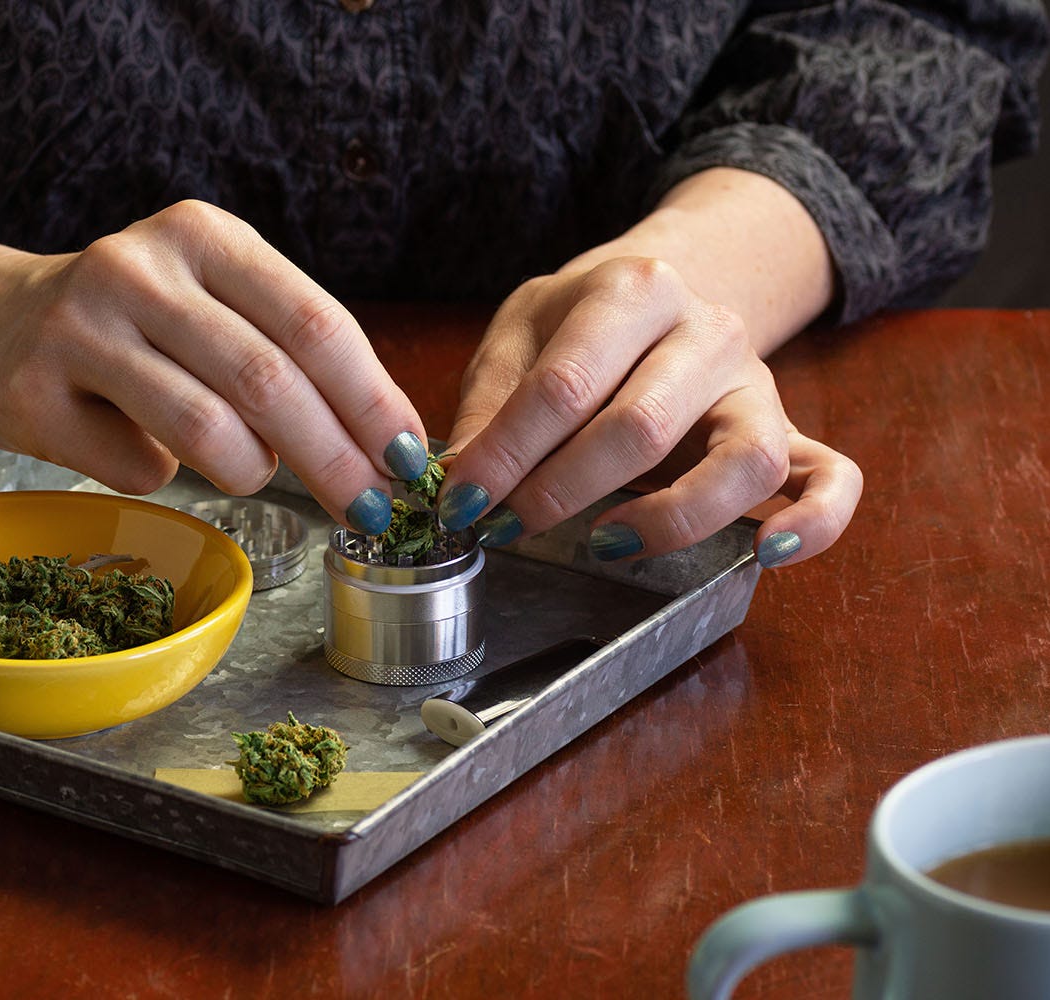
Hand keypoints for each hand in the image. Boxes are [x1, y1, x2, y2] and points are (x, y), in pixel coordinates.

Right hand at [0, 199, 428, 531]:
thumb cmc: (127, 324)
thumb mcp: (206, 299)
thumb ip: (285, 349)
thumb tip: (386, 445)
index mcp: (202, 233)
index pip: (314, 322)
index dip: (373, 400)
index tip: (410, 459)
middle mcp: (138, 268)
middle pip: (269, 382)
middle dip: (335, 459)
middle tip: (371, 510)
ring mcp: (79, 329)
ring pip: (207, 432)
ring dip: (249, 471)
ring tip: (244, 468)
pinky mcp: (34, 395)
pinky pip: (139, 469)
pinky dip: (162, 478)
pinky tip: (138, 448)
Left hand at [436, 256, 860, 566]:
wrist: (657, 296)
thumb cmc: (576, 326)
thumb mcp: (519, 335)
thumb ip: (492, 401)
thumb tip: (464, 479)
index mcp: (635, 291)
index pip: (566, 383)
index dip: (505, 453)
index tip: (461, 500)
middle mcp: (709, 332)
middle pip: (643, 426)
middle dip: (563, 489)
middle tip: (509, 523)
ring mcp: (757, 386)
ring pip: (744, 460)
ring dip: (670, 518)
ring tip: (605, 542)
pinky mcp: (790, 432)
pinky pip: (832, 478)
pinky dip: (814, 522)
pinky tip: (766, 553)